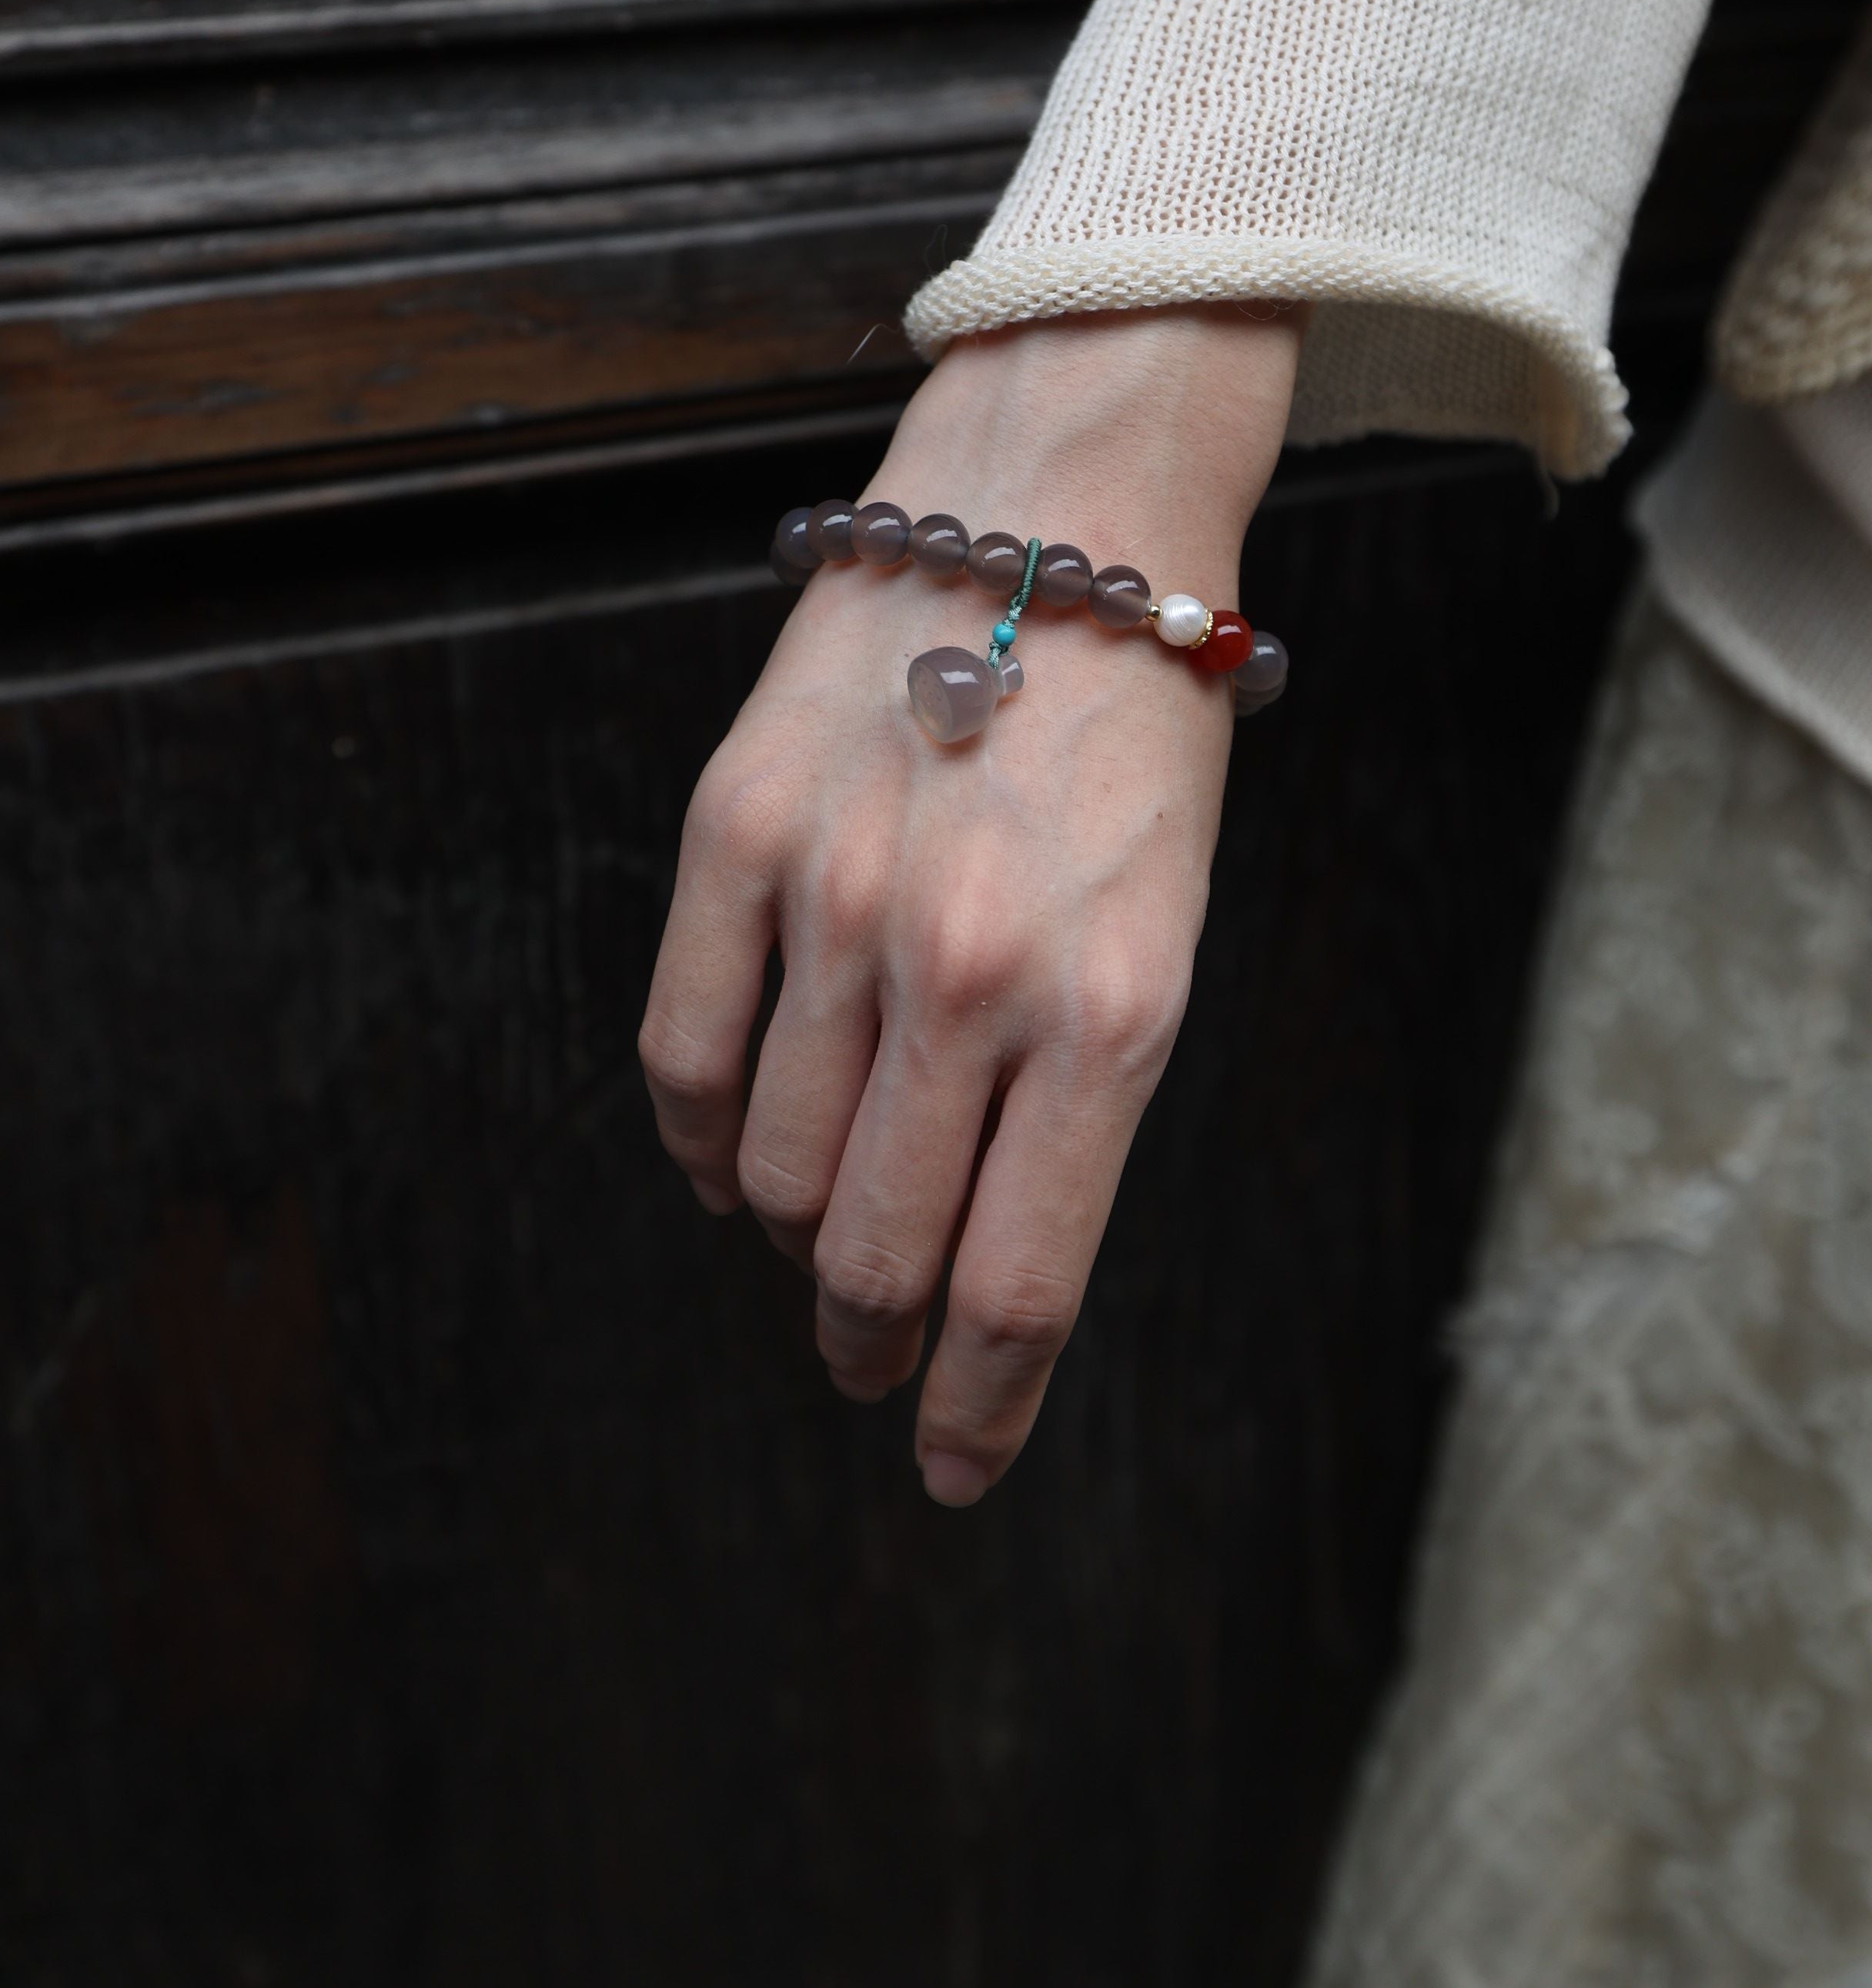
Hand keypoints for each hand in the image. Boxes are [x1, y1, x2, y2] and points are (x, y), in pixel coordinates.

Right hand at [639, 307, 1298, 1503]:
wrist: (1062, 520)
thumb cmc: (1135, 745)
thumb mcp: (1165, 931)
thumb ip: (1077, 1099)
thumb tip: (969, 1257)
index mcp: (1116, 1011)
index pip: (1015, 1287)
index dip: (972, 1412)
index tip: (948, 1467)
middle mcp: (971, 971)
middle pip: (875, 1253)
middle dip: (871, 1340)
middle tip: (870, 1358)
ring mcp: (839, 899)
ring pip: (772, 1171)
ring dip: (793, 1234)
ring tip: (819, 1227)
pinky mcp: (736, 831)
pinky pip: (682, 1056)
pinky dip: (704, 1138)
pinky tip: (734, 1153)